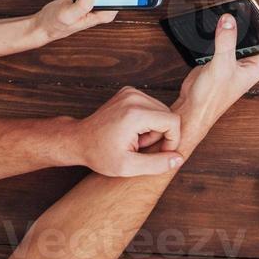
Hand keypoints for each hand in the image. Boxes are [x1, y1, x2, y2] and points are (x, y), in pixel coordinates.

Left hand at [70, 86, 184, 175]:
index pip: (173, 121)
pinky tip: (132, 130)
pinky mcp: (129, 92)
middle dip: (161, 134)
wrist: (79, 140)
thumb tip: (178, 159)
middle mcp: (134, 98)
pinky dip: (147, 120)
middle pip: (168, 115)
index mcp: (135, 114)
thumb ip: (157, 164)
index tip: (160, 153)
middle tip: (141, 147)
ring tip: (136, 140)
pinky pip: (151, 106)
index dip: (172, 140)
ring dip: (154, 128)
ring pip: (161, 110)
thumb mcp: (128, 166)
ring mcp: (131, 92)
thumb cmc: (100, 154)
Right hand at [172, 10, 258, 143]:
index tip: (249, 7)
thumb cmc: (212, 98)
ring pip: (235, 35)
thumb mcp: (222, 65)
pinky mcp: (220, 57)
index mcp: (258, 64)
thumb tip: (229, 20)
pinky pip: (222, 38)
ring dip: (228, 26)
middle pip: (250, 33)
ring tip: (221, 13)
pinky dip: (217, 33)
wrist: (192, 108)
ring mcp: (234, 59)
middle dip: (241, 21)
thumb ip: (226, 40)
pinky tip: (212, 26)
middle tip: (233, 6)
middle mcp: (249, 61)